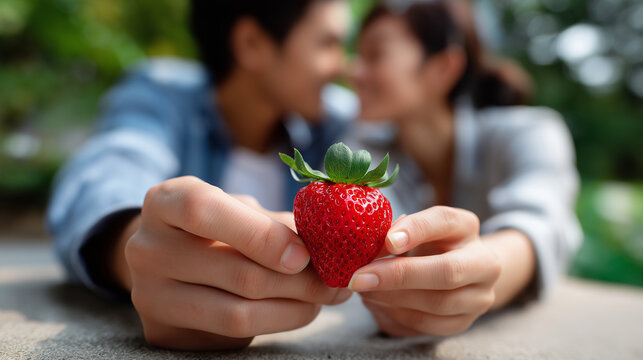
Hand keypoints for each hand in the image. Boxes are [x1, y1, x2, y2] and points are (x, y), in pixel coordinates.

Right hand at [117, 176, 350, 349]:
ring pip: (236, 313)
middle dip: (300, 282)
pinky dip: (276, 324)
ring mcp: (149, 294)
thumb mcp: (239, 209)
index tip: (304, 254)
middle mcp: (147, 247)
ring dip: (294, 309)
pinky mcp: (161, 330)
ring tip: (324, 298)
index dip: (260, 234)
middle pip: (235, 272)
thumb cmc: (214, 225)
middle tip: (338, 282)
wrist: (167, 258)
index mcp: (164, 202)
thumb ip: (276, 223)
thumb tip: (329, 246)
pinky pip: (230, 336)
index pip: (203, 211)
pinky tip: (298, 310)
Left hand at [348, 206, 500, 336]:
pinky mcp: (463, 322)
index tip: (387, 240)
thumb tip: (369, 247)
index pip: (444, 221)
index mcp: (466, 226)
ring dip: (392, 298)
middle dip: (399, 275)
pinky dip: (395, 315)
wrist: (455, 271)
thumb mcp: (412, 230)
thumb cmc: (424, 243)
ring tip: (364, 289)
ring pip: (437, 304)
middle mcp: (483, 262)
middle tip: (360, 278)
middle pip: (448, 272)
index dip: (415, 229)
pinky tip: (376, 303)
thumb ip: (394, 233)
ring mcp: (478, 297)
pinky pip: (426, 325)